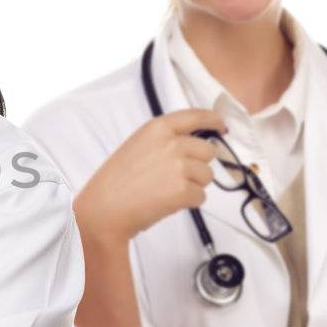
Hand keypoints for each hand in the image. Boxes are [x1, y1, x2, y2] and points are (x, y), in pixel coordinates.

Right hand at [73, 109, 224, 245]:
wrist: (104, 210)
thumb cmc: (116, 182)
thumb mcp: (137, 147)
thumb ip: (164, 141)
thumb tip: (195, 145)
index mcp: (157, 128)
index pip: (196, 116)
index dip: (213, 121)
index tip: (222, 126)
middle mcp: (171, 143)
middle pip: (208, 151)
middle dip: (199, 165)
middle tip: (178, 177)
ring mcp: (179, 166)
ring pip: (207, 176)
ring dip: (194, 185)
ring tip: (167, 191)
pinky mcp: (183, 190)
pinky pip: (201, 196)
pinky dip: (188, 203)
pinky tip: (167, 203)